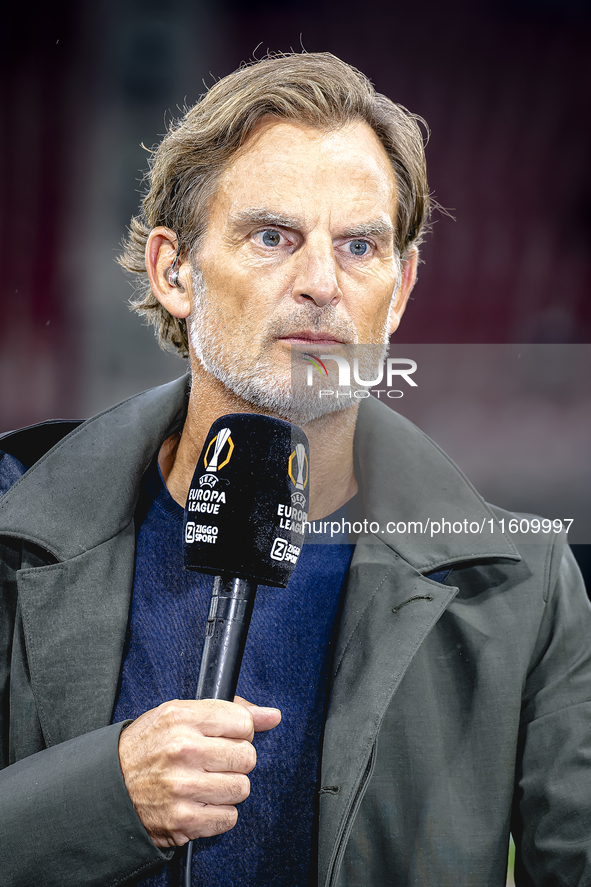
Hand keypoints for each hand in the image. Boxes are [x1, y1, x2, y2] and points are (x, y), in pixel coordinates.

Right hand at [118, 696, 280, 847]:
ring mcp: (182, 786)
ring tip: (206, 782)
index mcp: (181, 717)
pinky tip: (200, 802)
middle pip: (247, 756)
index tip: (225, 737)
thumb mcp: (179, 713)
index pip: (243, 723)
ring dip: (228, 787)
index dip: (239, 731)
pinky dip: (219, 813)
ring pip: (242, 787)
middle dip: (236, 760)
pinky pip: (229, 817)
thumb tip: (272, 715)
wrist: (108, 787)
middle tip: (215, 761)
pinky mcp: (183, 820)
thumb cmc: (147, 746)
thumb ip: (229, 710)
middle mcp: (182, 750)